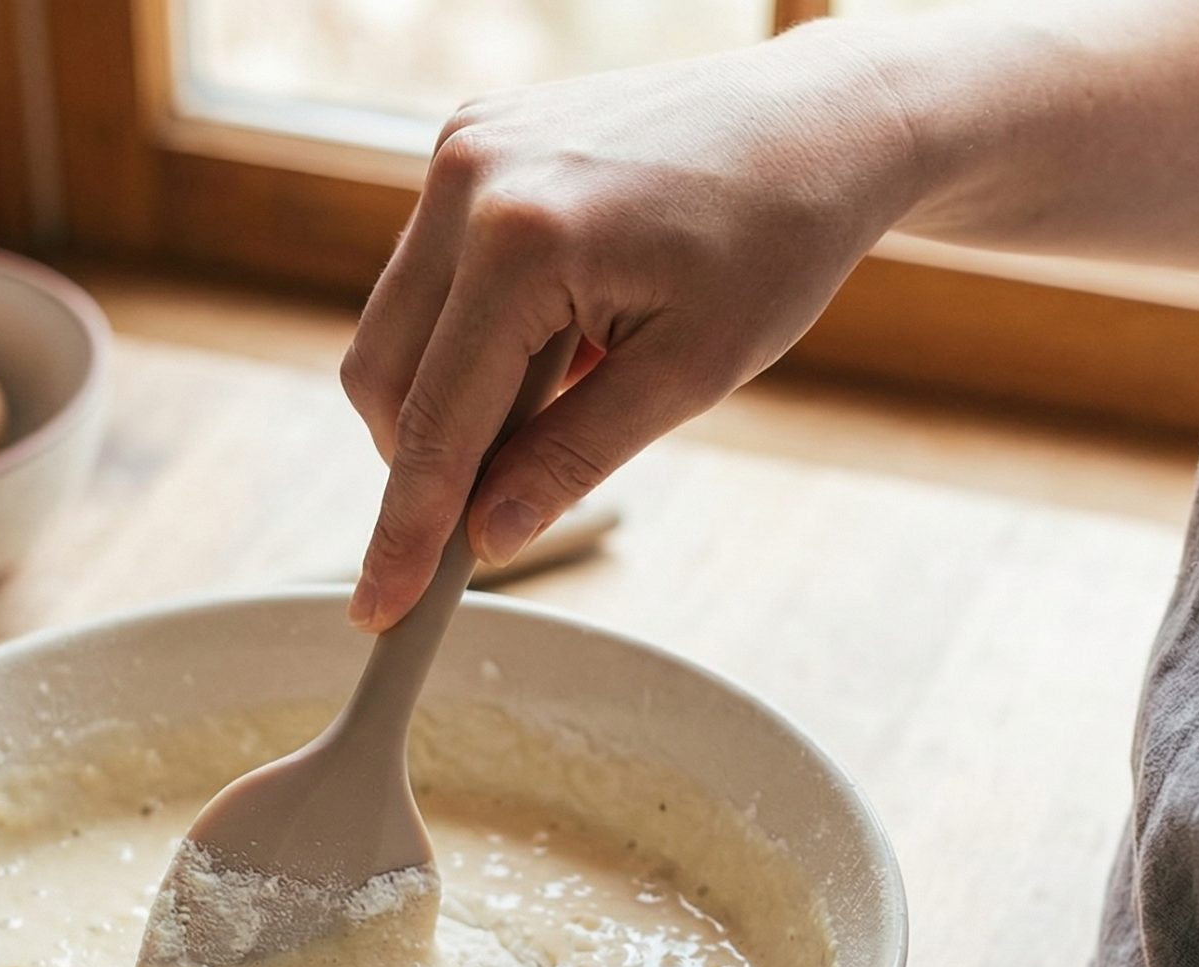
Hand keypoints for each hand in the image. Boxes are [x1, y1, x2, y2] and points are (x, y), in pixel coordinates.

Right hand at [341, 26, 926, 629]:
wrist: (817, 123)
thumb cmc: (777, 240)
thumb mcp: (689, 373)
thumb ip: (573, 458)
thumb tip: (488, 537)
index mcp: (523, 239)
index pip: (437, 421)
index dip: (407, 532)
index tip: (380, 611)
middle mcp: (469, 178)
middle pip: (384, 374)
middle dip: (427, 460)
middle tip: (506, 503)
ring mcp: (461, 147)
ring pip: (398, 325)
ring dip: (459, 392)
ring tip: (577, 383)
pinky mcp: (470, 138)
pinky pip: (432, 271)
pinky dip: (475, 332)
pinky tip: (567, 332)